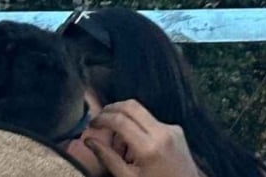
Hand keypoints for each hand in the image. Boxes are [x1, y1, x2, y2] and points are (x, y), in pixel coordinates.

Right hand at [85, 100, 201, 176]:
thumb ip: (107, 158)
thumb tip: (88, 140)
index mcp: (149, 148)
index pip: (120, 121)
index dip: (102, 118)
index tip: (91, 123)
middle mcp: (163, 133)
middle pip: (132, 106)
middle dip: (112, 109)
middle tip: (99, 120)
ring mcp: (172, 129)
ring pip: (141, 113)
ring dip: (125, 121)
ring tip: (119, 148)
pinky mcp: (177, 130)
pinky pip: (152, 122)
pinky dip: (138, 129)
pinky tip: (134, 149)